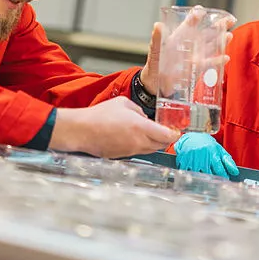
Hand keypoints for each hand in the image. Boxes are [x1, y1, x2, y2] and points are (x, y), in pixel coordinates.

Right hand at [49, 97, 179, 157]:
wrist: (81, 131)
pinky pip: (137, 152)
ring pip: (149, 150)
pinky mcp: (122, 156)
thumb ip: (138, 110)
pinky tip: (132, 137)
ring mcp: (130, 151)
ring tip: (148, 132)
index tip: (176, 131)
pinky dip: (140, 146)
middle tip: (165, 131)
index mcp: (141, 127)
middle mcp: (138, 142)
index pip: (166, 136)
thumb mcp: (123, 103)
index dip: (174, 134)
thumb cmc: (99, 115)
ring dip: (152, 142)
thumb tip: (143, 117)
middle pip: (160, 145)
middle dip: (165, 139)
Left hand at [140, 6, 235, 95]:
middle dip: (218, 26)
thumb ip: (157, 39)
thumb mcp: (154, 51)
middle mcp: (189, 45)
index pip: (189, 24)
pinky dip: (217, 61)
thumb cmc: (154, 64)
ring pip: (210, 47)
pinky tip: (226, 58)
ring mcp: (194, 56)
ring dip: (221, 41)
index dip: (195, 16)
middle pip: (206, 33)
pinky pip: (209, 64)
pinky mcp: (196, 69)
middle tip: (229, 19)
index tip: (201, 10)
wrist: (155, 84)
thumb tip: (158, 25)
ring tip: (230, 35)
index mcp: (178, 38)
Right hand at [174, 133, 238, 177]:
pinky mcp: (184, 160)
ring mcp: (193, 159)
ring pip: (198, 176)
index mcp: (213, 153)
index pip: (219, 169)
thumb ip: (228, 161)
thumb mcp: (219, 150)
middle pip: (209, 174)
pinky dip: (191, 176)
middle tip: (214, 182)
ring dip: (201, 179)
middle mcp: (203, 156)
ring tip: (203, 179)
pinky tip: (193, 174)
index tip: (224, 182)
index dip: (222, 177)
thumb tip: (235, 172)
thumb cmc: (207, 145)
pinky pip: (188, 173)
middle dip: (212, 180)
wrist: (192, 136)